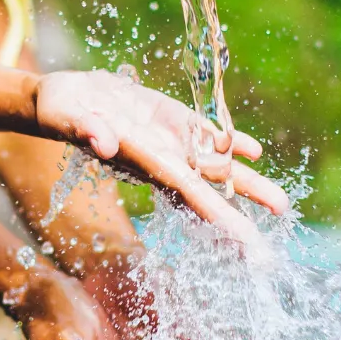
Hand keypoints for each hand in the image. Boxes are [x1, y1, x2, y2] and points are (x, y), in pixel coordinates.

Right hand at [33, 71, 287, 243]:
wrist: (64, 97)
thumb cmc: (60, 110)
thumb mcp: (69, 117)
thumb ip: (87, 130)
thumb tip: (104, 143)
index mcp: (144, 162)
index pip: (190, 194)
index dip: (220, 216)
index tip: (248, 241)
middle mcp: (163, 158)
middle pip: (211, 189)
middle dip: (244, 209)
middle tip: (273, 239)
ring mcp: (170, 140)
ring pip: (216, 166)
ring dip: (247, 183)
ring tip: (280, 204)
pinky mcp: (170, 118)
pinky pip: (206, 134)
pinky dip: (231, 142)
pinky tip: (254, 150)